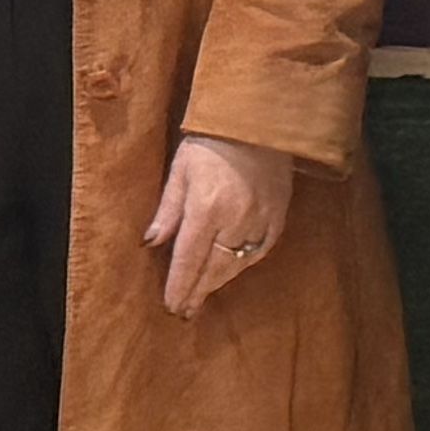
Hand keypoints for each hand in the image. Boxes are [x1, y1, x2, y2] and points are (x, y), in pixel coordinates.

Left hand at [150, 133, 293, 316]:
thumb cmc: (212, 140)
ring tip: (203, 295)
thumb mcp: (180, 170)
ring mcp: (261, 219)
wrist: (259, 119)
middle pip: (214, 267)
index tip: (172, 306)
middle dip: (198, 291)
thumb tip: (151, 244)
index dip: (180, 285)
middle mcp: (236, 219)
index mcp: (207, 207)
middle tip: (185, 311)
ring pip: (238, 263)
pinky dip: (244, 263)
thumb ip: (168, 210)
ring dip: (219, 281)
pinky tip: (233, 270)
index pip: (189, 258)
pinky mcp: (278, 215)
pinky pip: (261, 249)